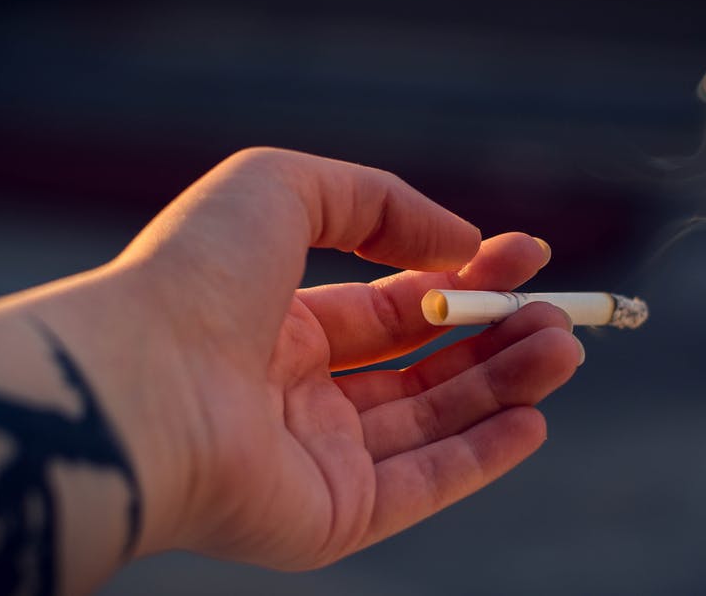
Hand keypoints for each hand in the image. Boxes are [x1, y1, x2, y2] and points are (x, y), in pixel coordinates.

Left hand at [97, 148, 584, 568]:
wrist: (138, 384)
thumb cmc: (195, 276)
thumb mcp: (283, 187)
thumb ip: (378, 201)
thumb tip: (458, 241)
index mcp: (279, 324)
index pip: (394, 305)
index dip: (464, 276)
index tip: (530, 254)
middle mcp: (298, 395)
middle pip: (423, 367)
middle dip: (496, 336)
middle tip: (564, 313)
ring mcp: (314, 460)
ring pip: (432, 424)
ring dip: (505, 386)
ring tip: (567, 349)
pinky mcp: (330, 518)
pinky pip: (422, 486)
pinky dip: (482, 456)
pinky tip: (535, 419)